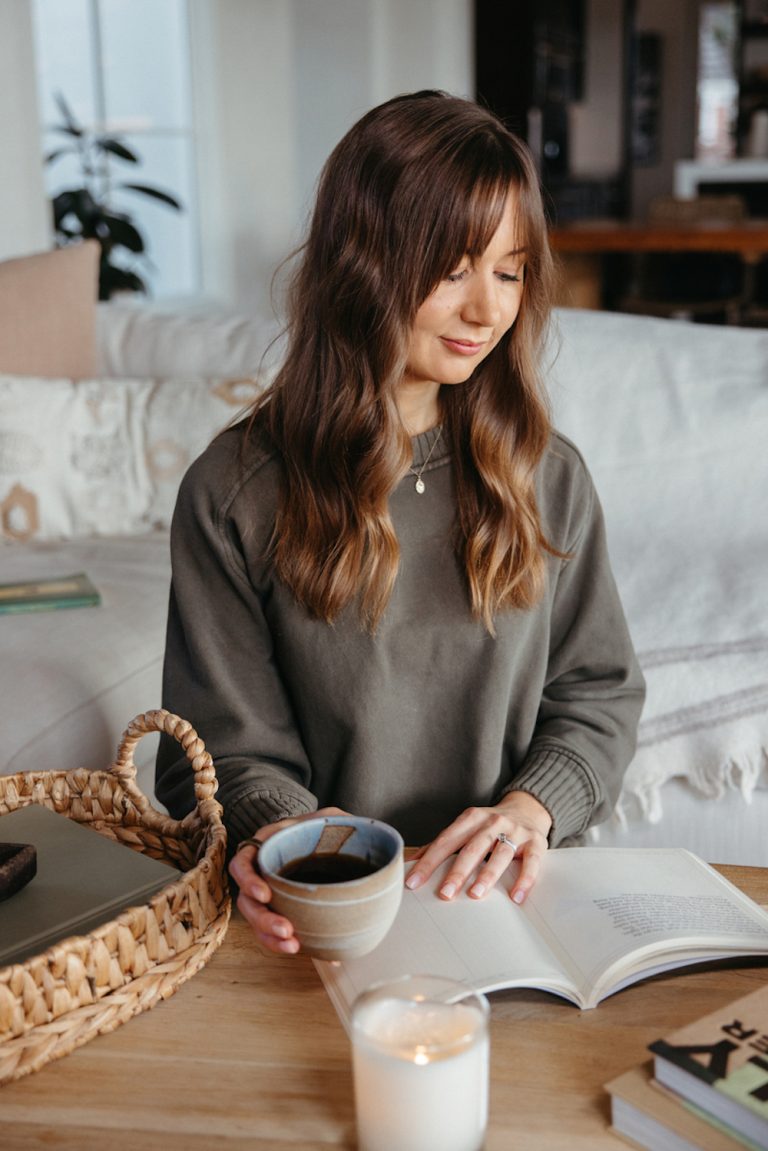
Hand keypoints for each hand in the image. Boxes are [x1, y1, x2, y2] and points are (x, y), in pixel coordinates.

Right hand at [228, 807, 346, 954]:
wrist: (331, 846)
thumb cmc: (328, 830)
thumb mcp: (332, 819)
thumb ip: (339, 822)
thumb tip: (358, 831)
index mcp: (268, 845)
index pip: (242, 863)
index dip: (247, 880)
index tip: (266, 894)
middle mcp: (262, 871)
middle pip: (247, 900)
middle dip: (263, 919)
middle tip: (286, 930)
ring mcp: (270, 893)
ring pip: (256, 920)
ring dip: (270, 936)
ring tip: (292, 945)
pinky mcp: (280, 911)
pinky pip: (271, 932)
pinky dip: (280, 943)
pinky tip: (299, 948)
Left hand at [404, 791, 551, 905]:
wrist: (528, 808)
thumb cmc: (490, 825)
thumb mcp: (466, 827)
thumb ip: (443, 844)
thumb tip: (410, 863)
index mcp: (471, 818)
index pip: (446, 841)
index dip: (429, 862)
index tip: (414, 883)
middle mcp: (492, 822)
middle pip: (472, 847)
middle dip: (457, 871)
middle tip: (444, 893)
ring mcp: (515, 831)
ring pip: (501, 853)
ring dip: (488, 874)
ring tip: (476, 894)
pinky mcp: (536, 842)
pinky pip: (532, 862)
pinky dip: (525, 879)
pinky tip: (517, 897)